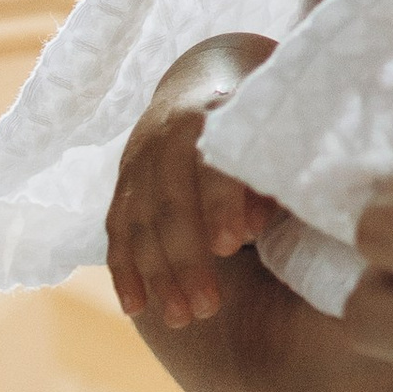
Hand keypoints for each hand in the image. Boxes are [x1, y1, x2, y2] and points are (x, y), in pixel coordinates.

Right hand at [106, 34, 280, 326]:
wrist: (207, 72)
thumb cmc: (260, 110)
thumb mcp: (275, 125)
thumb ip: (269, 172)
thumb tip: (254, 225)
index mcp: (212, 111)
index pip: (210, 162)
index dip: (220, 202)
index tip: (232, 244)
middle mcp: (166, 133)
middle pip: (169, 200)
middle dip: (185, 258)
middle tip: (208, 307)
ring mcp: (138, 157)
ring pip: (140, 221)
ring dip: (157, 274)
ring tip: (182, 318)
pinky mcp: (123, 180)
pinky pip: (117, 229)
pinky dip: (124, 269)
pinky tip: (136, 307)